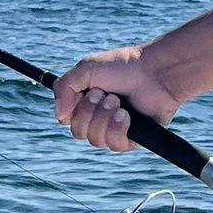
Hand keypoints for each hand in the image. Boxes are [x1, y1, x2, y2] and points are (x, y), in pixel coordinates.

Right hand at [53, 46, 179, 152]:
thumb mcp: (86, 69)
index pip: (66, 120)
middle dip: (89, 112)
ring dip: (104, 118)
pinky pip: (114, 145)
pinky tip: (127, 115)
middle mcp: (98, 119)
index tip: (84, 93)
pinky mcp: (132, 140)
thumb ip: (64, 87)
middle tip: (105, 94)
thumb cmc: (123, 66)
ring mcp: (114, 131)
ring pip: (95, 140)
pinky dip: (117, 128)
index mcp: (85, 103)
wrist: (154, 72)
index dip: (72, 109)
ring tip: (118, 102)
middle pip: (78, 132)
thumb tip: (58, 115)